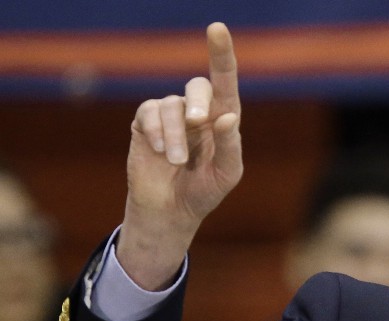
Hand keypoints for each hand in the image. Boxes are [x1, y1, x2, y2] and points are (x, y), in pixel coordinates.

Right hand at [117, 22, 241, 289]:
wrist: (171, 211)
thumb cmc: (205, 190)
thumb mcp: (227, 173)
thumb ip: (230, 145)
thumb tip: (228, 116)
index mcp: (221, 118)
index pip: (224, 81)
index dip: (221, 54)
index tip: (217, 28)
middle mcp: (197, 111)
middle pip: (198, 86)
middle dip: (198, 102)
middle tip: (199, 122)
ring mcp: (170, 116)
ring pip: (172, 106)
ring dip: (176, 135)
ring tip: (177, 161)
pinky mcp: (145, 124)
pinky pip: (149, 113)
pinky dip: (155, 131)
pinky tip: (160, 151)